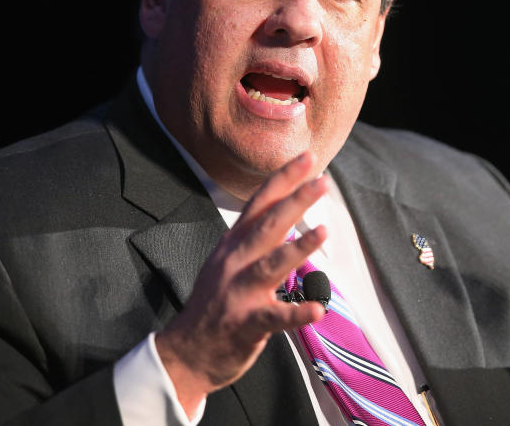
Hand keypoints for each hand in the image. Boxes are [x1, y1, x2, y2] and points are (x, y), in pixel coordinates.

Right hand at [155, 152, 327, 414]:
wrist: (186, 351)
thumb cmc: (215, 303)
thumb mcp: (227, 261)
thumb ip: (253, 237)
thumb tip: (284, 209)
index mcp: (234, 244)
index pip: (260, 203)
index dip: (284, 179)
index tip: (309, 158)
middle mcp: (236, 262)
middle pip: (268, 225)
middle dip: (296, 201)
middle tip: (322, 182)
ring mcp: (239, 292)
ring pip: (272, 264)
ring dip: (298, 247)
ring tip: (323, 231)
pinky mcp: (246, 323)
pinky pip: (276, 316)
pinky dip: (297, 313)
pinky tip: (319, 309)